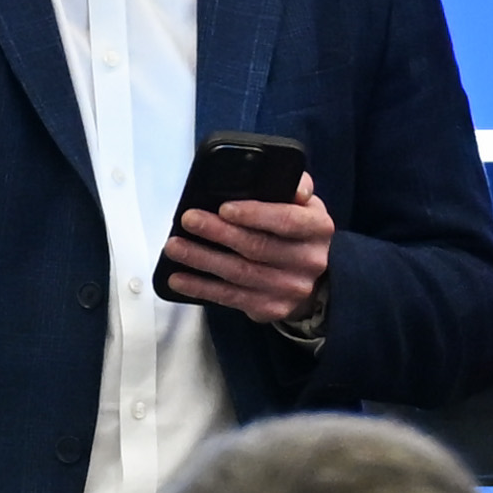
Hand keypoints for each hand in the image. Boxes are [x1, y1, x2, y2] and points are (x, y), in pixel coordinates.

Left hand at [161, 179, 335, 328]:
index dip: (254, 214)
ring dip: (202, 260)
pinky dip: (202, 288)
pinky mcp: (271, 308)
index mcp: (318, 228)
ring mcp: (291, 289)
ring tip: (175, 247)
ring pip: (239, 274)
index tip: (224, 208)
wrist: (315, 278)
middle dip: (218, 233)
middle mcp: (309, 261)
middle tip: (189, 220)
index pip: (286, 220)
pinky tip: (179, 278)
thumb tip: (292, 184)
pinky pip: (231, 298)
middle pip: (257, 247)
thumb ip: (294, 186)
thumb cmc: (298, 232)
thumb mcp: (304, 205)